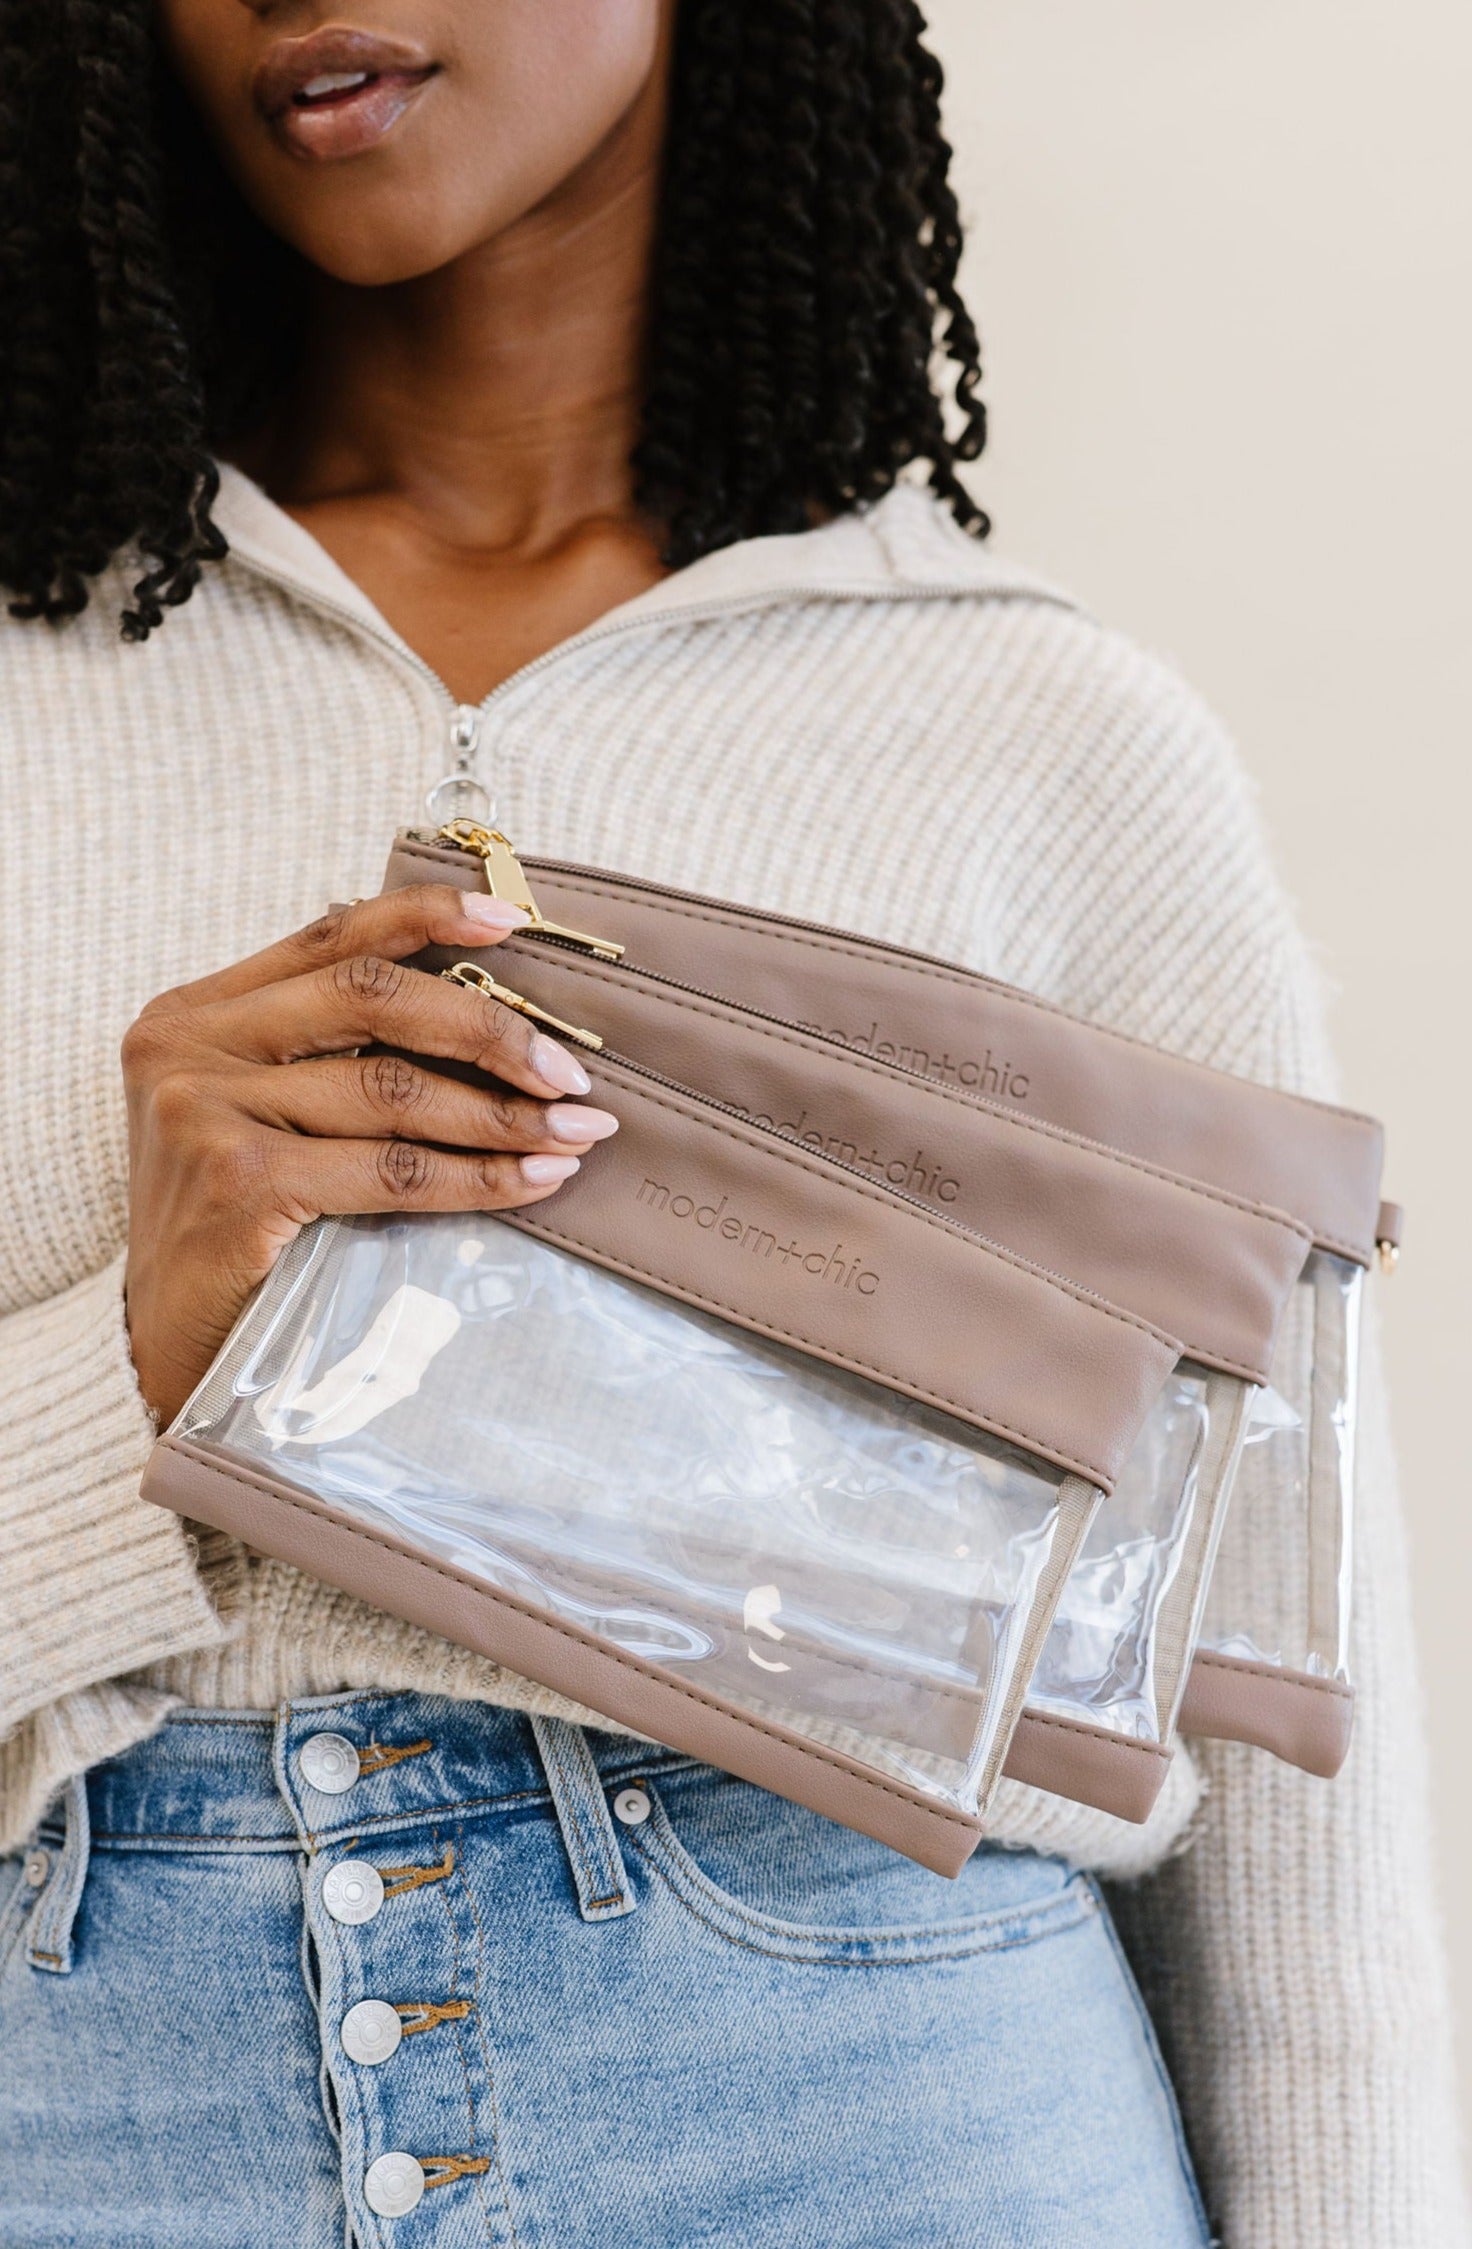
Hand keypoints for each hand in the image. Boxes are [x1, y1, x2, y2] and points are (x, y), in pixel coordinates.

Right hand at [121, 886, 618, 1423]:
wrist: (171, 1356)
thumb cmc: (233, 1239)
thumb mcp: (257, 1121)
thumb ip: (327, 1061)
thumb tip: (484, 1023)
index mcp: (195, 1014)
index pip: (327, 939)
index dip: (425, 918)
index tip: (511, 920)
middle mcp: (188, 1046)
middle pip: (371, 999)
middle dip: (488, 1030)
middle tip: (570, 1073)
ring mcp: (206, 1109)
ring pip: (392, 1089)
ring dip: (503, 1114)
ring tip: (575, 1132)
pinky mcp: (239, 1180)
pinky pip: (393, 1170)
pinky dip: (478, 1178)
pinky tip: (534, 1182)